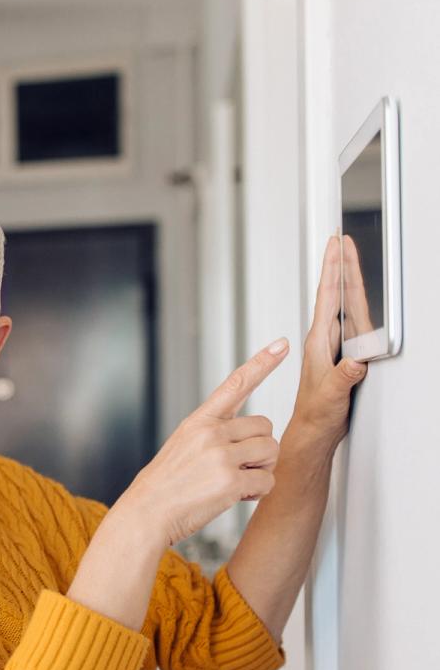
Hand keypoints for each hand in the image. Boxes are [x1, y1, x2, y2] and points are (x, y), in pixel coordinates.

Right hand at [118, 338, 290, 546]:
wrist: (145, 514)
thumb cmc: (166, 485)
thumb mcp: (183, 446)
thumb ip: (214, 434)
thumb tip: (252, 436)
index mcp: (199, 422)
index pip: (235, 384)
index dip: (262, 363)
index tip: (282, 344)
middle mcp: (210, 434)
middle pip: (266, 427)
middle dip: (261, 449)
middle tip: (240, 468)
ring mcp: (220, 457)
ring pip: (271, 452)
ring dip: (262, 470)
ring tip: (236, 482)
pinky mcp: (230, 482)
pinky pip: (267, 482)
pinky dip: (257, 493)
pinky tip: (236, 497)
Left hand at [293, 234, 368, 442]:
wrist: (312, 430)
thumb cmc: (317, 414)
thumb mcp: (332, 396)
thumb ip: (344, 378)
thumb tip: (356, 362)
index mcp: (319, 342)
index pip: (328, 297)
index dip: (333, 269)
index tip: (335, 245)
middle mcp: (324, 339)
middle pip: (334, 293)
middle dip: (338, 265)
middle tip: (339, 238)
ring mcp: (332, 345)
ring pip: (342, 304)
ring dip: (345, 279)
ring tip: (346, 255)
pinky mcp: (341, 354)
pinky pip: (349, 320)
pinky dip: (353, 301)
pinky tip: (354, 294)